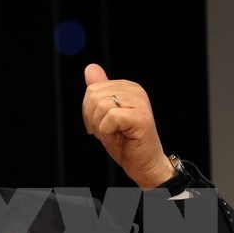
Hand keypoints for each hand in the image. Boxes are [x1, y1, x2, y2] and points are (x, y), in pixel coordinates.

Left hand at [82, 63, 173, 187]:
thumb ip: (99, 91)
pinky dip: (107, 132)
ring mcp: (139, 102)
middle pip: (94, 96)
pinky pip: (110, 118)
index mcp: (127, 87)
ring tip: (114, 134)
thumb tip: (90, 67)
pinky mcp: (140, 117)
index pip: (92, 90)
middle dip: (92, 119)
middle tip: (106, 131)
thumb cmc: (126, 143)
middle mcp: (135, 90)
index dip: (89, 112)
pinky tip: (119, 137)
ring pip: (100, 106)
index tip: (101, 125)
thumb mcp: (105, 115)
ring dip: (100, 127)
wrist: (144, 164)